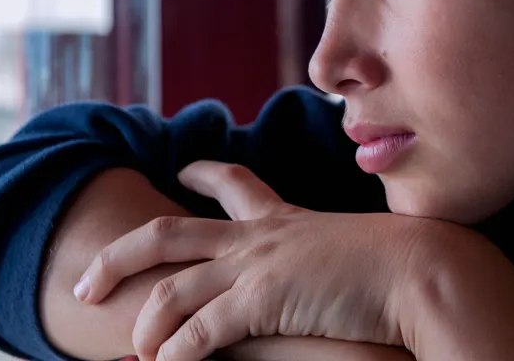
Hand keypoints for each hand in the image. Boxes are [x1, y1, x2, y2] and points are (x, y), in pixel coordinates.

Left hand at [74, 161, 449, 360]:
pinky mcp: (262, 301)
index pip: (233, 182)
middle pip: (167, 234)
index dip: (202, 174)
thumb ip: (329, 259)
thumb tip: (326, 278)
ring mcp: (256, 265)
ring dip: (144, 322)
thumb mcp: (356, 250)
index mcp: (283, 217)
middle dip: (121, 256)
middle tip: (90, 279)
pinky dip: (175, 354)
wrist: (423, 268)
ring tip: (132, 346)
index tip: (182, 171)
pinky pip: (198, 332)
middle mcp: (259, 235)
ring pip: (169, 288)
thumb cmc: (403, 262)